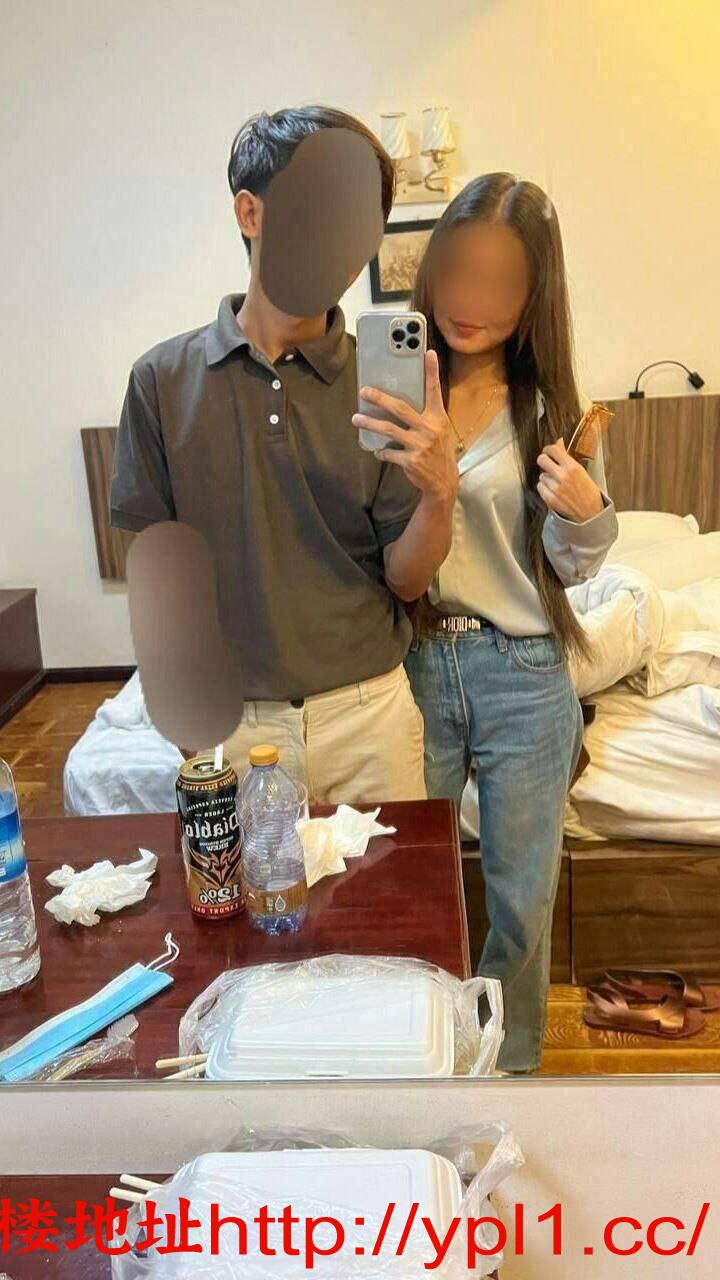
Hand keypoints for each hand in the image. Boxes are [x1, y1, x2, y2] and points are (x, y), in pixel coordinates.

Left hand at [352, 350, 457, 503]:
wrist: (443, 482)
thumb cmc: (438, 452)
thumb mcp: (439, 430)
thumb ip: (425, 416)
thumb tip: (399, 402)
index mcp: (437, 418)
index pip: (434, 391)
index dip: (431, 371)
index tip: (427, 352)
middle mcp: (429, 429)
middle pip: (400, 408)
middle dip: (380, 398)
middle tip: (364, 391)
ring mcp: (420, 445)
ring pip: (389, 430)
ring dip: (369, 423)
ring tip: (356, 419)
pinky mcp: (411, 461)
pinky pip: (389, 452)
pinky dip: (381, 451)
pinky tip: (377, 450)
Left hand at [536, 438, 603, 521]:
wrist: (590, 513)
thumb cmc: (588, 492)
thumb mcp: (581, 471)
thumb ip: (566, 457)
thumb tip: (558, 441)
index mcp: (572, 467)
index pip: (553, 450)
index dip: (548, 449)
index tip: (548, 451)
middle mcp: (562, 476)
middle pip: (541, 460)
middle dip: (544, 461)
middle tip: (548, 464)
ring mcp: (555, 488)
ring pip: (541, 475)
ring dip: (546, 477)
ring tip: (556, 483)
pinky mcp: (550, 499)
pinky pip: (540, 487)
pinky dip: (544, 488)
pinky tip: (553, 491)